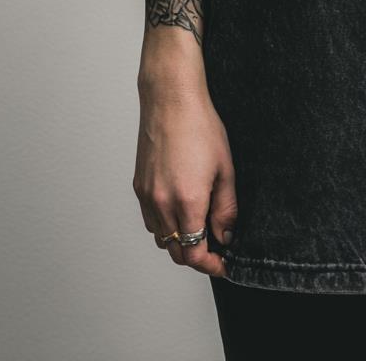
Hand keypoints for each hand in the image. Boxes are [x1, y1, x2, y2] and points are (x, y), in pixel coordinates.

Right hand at [133, 77, 237, 277]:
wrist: (171, 100)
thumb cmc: (200, 127)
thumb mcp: (225, 168)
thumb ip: (226, 208)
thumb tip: (226, 235)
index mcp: (187, 201)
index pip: (194, 253)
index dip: (210, 265)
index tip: (223, 264)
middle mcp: (162, 204)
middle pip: (176, 252)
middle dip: (196, 256)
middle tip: (216, 249)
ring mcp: (147, 196)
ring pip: (161, 238)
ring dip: (180, 241)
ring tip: (200, 227)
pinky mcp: (138, 187)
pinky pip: (150, 220)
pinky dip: (165, 225)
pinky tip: (180, 210)